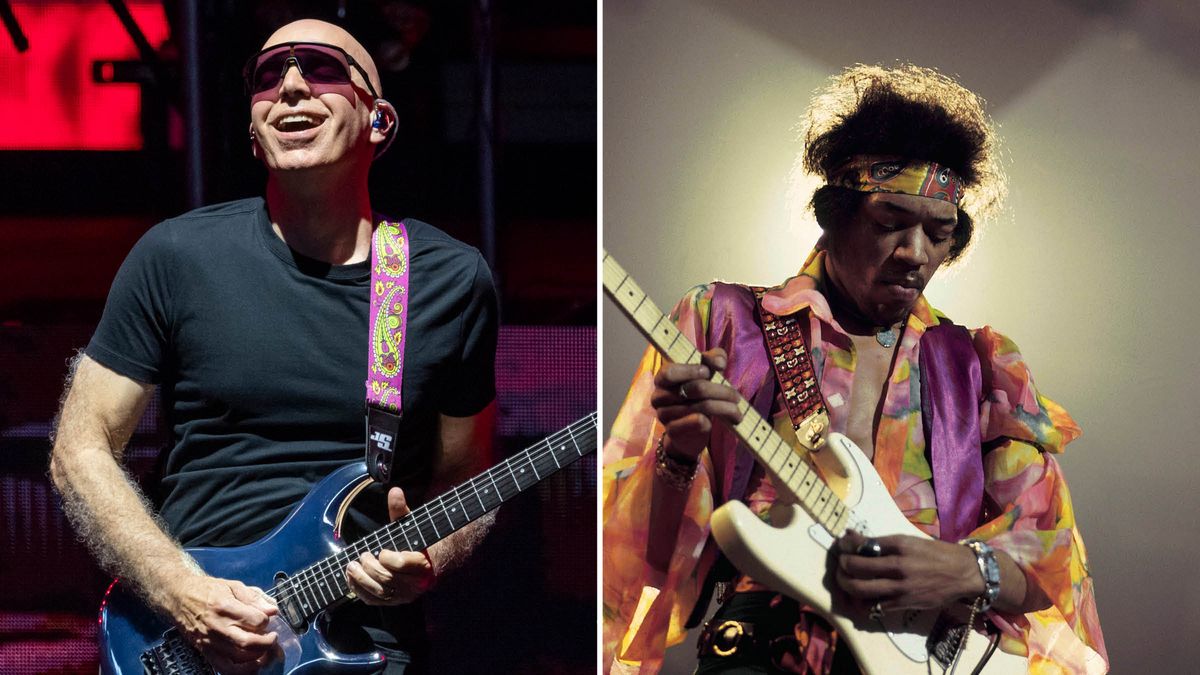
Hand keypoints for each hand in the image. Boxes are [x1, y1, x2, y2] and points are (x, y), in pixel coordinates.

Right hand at [168, 575, 278, 673]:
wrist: (180, 597)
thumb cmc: (208, 590)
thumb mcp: (233, 586)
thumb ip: (255, 597)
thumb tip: (273, 610)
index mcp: (225, 606)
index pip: (256, 620)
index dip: (267, 620)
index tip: (268, 618)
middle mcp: (217, 626)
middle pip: (248, 642)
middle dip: (267, 643)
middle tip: (273, 638)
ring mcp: (210, 641)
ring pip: (239, 657)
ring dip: (258, 656)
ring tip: (265, 650)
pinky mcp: (205, 651)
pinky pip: (225, 667)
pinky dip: (241, 670)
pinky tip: (252, 664)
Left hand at [346, 486, 436, 605]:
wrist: (428, 565)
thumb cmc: (416, 542)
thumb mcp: (409, 525)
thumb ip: (401, 510)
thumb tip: (395, 491)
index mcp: (422, 565)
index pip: (402, 563)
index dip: (388, 558)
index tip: (381, 551)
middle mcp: (415, 584)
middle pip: (388, 579)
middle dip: (371, 567)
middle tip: (362, 556)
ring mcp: (403, 596)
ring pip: (379, 592)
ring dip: (361, 579)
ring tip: (351, 566)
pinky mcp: (392, 602)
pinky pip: (373, 600)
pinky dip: (359, 590)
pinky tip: (351, 578)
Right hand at [650, 348, 743, 461]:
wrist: (690, 430)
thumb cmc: (698, 395)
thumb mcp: (706, 372)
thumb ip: (713, 358)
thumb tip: (719, 362)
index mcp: (663, 379)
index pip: (670, 372)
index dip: (690, 370)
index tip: (708, 372)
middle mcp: (659, 396)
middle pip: (693, 389)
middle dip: (720, 391)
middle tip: (736, 397)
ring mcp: (663, 414)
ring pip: (698, 407)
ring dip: (723, 408)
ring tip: (736, 411)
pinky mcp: (672, 431)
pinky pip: (694, 423)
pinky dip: (710, 421)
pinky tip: (724, 421)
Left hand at [834, 530, 982, 612]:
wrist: (963, 573)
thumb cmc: (936, 553)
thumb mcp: (910, 541)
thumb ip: (884, 543)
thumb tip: (856, 540)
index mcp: (899, 544)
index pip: (862, 543)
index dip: (846, 544)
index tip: (842, 545)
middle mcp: (898, 565)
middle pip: (856, 566)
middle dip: (841, 565)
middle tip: (840, 564)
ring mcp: (900, 586)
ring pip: (860, 589)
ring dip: (846, 584)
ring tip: (844, 580)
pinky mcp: (905, 603)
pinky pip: (875, 606)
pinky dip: (862, 603)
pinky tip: (860, 598)